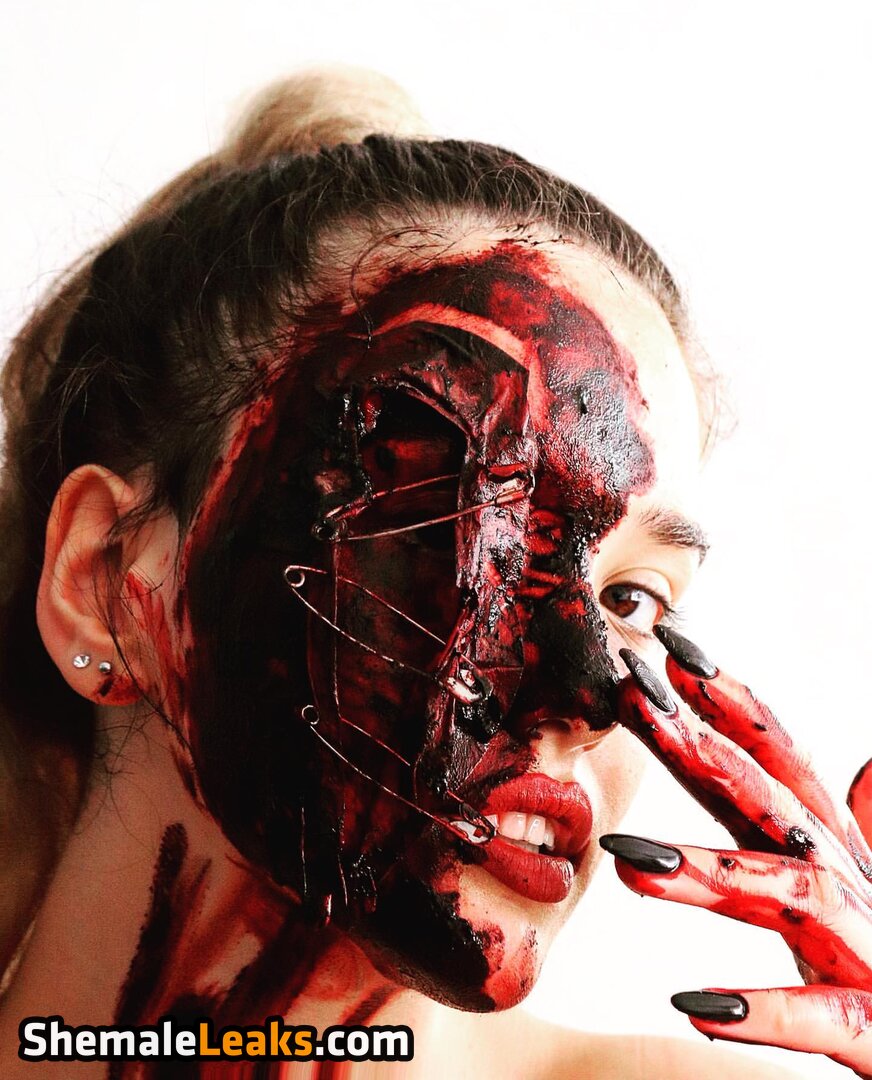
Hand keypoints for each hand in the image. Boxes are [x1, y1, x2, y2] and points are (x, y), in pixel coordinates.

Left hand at [600, 626, 871, 1077]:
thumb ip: (844, 830)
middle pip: (772, 801)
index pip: (777, 759)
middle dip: (703, 747)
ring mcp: (867, 950)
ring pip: (790, 896)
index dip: (723, 702)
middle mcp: (851, 884)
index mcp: (833, 850)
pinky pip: (824, 1019)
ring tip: (627, 861)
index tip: (660, 651)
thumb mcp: (857, 890)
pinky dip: (766, 1013)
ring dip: (708, 875)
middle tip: (633, 701)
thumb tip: (853, 767)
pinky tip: (698, 1007)